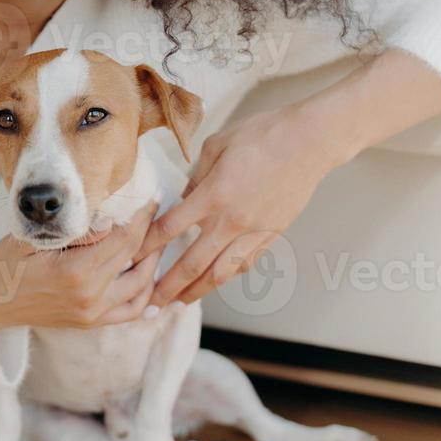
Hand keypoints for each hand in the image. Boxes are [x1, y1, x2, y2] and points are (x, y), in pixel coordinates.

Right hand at [0, 200, 160, 329]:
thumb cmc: (2, 266)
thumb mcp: (31, 239)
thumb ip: (73, 233)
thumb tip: (108, 220)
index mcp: (75, 271)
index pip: (123, 239)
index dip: (141, 217)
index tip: (150, 199)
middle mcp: (90, 295)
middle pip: (135, 259)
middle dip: (151, 234)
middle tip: (157, 213)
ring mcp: (92, 313)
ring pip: (140, 287)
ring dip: (152, 263)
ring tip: (155, 242)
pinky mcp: (90, 323)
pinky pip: (129, 312)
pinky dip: (144, 297)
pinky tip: (149, 280)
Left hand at [140, 103, 330, 307]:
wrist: (309, 142)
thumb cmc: (261, 135)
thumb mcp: (216, 147)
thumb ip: (196, 178)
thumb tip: (184, 198)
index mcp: (212, 196)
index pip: (169, 229)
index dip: (147, 247)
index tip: (131, 260)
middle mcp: (231, 221)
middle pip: (192, 264)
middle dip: (168, 287)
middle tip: (150, 304)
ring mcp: (254, 232)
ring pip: (220, 273)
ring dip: (196, 292)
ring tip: (178, 303)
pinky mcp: (272, 235)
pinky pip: (244, 264)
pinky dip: (226, 276)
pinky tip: (213, 281)